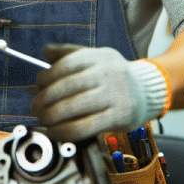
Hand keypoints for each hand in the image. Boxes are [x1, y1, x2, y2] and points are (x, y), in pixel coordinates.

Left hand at [30, 44, 166, 141]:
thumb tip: (45, 51)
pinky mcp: (118, 117)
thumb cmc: (114, 76)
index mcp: (99, 56)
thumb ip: (69, 54)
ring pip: (72, 107)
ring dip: (51, 116)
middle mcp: (107, 73)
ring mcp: (114, 95)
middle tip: (35, 107)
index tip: (36, 86)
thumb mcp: (95, 58)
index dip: (45, 77)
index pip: (64, 65)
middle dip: (44, 99)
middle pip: (65, 87)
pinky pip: (84, 127)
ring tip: (43, 119)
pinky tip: (55, 132)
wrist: (147, 92)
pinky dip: (64, 132)